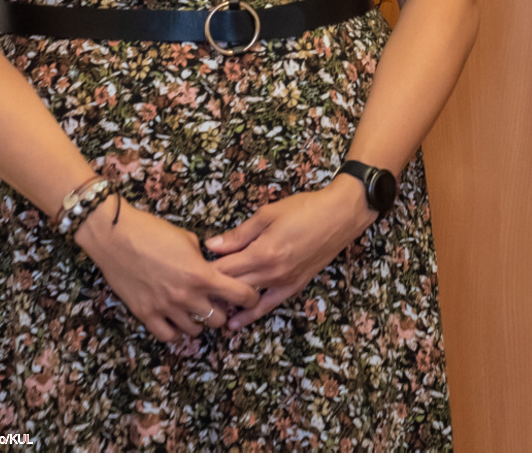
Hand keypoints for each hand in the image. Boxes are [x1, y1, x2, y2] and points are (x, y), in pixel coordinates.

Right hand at [74, 199, 262, 342]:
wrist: (116, 237)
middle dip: (222, 310)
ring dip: (199, 321)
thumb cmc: (154, 232)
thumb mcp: (189, 240)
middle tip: (217, 302)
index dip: (250, 297)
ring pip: (195, 330)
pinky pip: (167, 336)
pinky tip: (175, 320)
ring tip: (194, 310)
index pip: (240, 295)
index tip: (250, 297)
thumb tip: (212, 270)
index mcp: (202, 274)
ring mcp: (165, 308)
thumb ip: (204, 260)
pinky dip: (175, 331)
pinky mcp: (144, 314)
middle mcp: (186, 296)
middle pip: (219, 319)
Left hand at [204, 180, 377, 330]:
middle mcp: (271, 272)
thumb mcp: (268, 214)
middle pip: (231, 286)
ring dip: (227, 301)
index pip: (222, 269)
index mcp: (262, 252)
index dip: (204, 270)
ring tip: (206, 305)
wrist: (341, 214)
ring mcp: (283, 282)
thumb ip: (239, 234)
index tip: (190, 268)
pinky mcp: (295, 285)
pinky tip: (236, 323)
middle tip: (193, 287)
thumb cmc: (306, 208)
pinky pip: (269, 305)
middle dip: (211, 287)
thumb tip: (211, 246)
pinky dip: (251, 315)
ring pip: (246, 298)